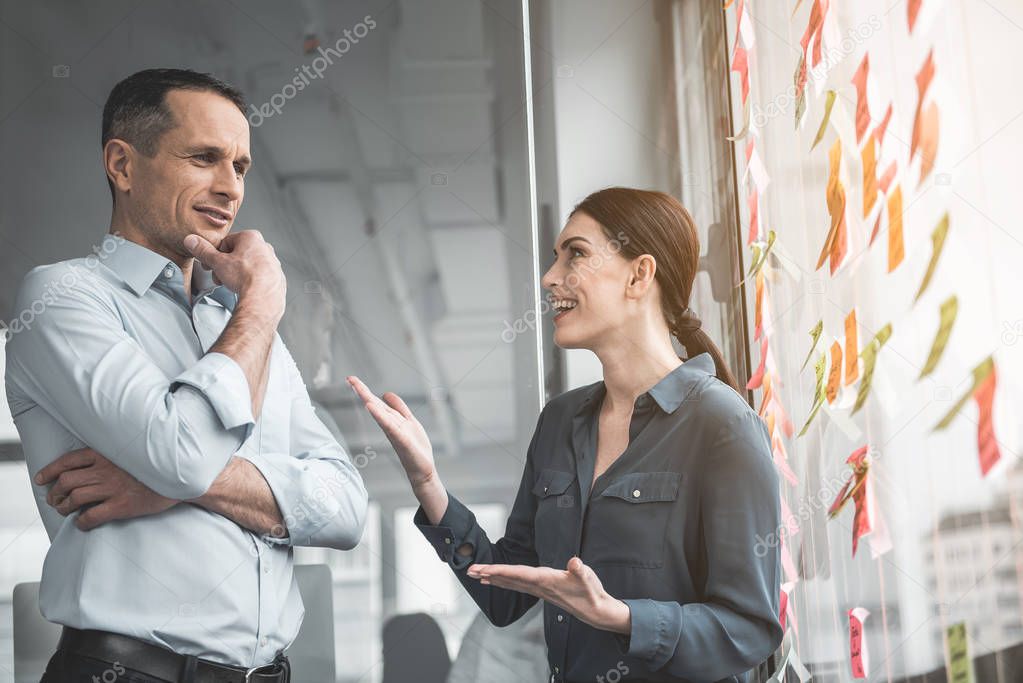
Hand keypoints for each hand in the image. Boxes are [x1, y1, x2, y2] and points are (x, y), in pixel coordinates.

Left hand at [34, 448, 176, 530]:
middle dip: (54, 493)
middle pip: (66, 482)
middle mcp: (105, 470)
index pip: (67, 461)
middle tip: (54, 500)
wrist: (179, 477)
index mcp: (105, 453)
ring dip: (64, 508)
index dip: (49, 471)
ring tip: (65, 511)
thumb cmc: (153, 466)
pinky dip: (81, 522)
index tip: (40, 479)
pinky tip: (83, 523)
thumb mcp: (128, 452)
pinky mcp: (121, 506)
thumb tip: (86, 466)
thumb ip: (108, 455)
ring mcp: (113, 488)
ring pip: (74, 500)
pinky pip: (90, 517)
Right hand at [184, 230, 285, 320]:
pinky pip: (258, 276)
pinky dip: (249, 281)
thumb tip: (192, 241)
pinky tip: (244, 288)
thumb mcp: (217, 262)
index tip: (210, 263)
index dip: (215, 255)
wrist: (263, 298)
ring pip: (248, 265)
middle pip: (237, 254)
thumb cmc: (245, 277)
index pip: (226, 242)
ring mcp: (273, 262)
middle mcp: (265, 247)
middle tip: (218, 276)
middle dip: (224, 266)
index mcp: (251, 237)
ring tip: (230, 284)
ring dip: (236, 274)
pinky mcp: (276, 277)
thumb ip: (203, 251)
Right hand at [346, 376, 435, 487]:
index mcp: (391, 420)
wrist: (422, 469)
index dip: (364, 390)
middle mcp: (389, 425)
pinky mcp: (402, 440)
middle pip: (375, 406)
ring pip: (381, 415)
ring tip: (360, 391)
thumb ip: (399, 407)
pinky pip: (391, 426)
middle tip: (349, 379)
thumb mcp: (408, 421)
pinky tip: (373, 408)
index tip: (352, 379)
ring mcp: (395, 433)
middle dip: (363, 392)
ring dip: (371, 404)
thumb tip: (386, 393)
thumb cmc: (415, 447)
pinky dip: (381, 417)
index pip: (376, 402)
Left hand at [467, 557, 631, 634]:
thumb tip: (574, 563)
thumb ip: (580, 570)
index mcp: (546, 580)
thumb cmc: (591, 592)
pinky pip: (517, 585)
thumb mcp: (588, 578)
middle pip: (508, 579)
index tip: (483, 569)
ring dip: (493, 578)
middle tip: (469, 570)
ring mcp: (539, 590)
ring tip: (476, 574)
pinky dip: (504, 581)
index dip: (500, 570)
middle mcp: (538, 586)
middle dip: (489, 574)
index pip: (518, 574)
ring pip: (511, 582)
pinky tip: (496, 580)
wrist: (595, 611)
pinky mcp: (541, 590)